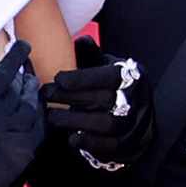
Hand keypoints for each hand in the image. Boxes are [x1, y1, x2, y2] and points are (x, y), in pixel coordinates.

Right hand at [0, 40, 42, 186]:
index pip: (5, 72)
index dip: (16, 56)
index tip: (22, 46)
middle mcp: (1, 119)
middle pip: (22, 89)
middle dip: (26, 76)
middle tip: (26, 70)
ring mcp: (14, 138)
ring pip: (33, 109)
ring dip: (34, 96)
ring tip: (31, 89)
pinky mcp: (22, 157)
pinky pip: (38, 132)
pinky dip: (39, 119)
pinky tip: (36, 114)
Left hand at [40, 35, 153, 167]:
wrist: (139, 120)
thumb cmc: (116, 89)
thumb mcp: (108, 68)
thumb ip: (93, 56)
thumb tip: (79, 40)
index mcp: (133, 76)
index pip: (110, 75)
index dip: (83, 78)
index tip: (58, 78)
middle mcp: (137, 99)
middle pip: (104, 99)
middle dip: (71, 97)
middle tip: (46, 95)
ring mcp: (135, 124)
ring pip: (106, 123)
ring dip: (76, 120)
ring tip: (52, 117)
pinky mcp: (130, 145)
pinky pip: (110, 146)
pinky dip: (90, 143)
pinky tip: (72, 138)